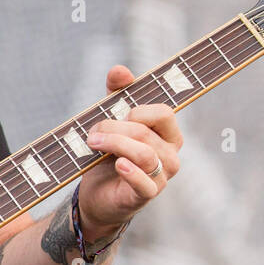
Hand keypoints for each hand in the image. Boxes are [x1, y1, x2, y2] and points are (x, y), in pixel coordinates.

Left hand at [79, 64, 182, 241]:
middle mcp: (170, 155)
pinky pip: (145, 182)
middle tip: (92, 133)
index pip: (163, 113)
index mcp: (168, 134)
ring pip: (144, 154)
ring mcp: (162, 176)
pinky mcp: (147, 195)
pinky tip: (118, 165)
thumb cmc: (109, 155)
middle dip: (114, 128)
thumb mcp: (113, 121)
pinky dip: (130, 172)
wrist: (97, 193)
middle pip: (146, 132)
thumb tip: (119, 70)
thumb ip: (118, 94)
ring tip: (94, 144)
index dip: (136, 111)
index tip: (115, 115)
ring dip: (114, 145)